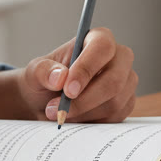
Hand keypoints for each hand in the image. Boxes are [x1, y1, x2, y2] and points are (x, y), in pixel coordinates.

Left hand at [20, 27, 136, 123]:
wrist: (48, 101)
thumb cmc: (45, 80)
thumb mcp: (34, 73)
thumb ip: (43, 71)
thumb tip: (60, 77)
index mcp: (96, 39)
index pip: (102, 47)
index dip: (86, 69)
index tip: (68, 90)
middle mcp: (118, 58)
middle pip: (115, 79)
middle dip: (86, 100)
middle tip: (61, 110)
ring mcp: (125, 81)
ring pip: (115, 102)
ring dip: (85, 113)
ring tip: (62, 113)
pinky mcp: (126, 103)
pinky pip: (115, 118)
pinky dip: (92, 122)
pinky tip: (76, 118)